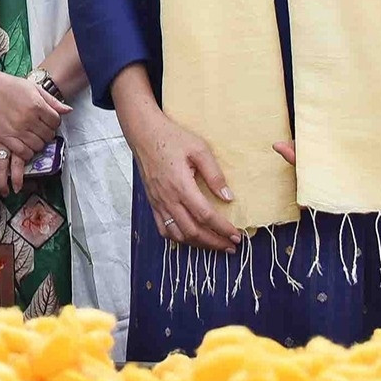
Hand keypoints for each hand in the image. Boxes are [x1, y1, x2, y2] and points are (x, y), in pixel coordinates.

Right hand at [0, 70, 69, 155]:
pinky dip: (28, 152)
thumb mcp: (34, 88)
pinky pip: (24, 153)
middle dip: (48, 133)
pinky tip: (26, 145)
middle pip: (48, 135)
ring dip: (39, 143)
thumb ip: (52, 101)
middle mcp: (28, 118)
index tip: (48, 121)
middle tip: (41, 129)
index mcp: (37, 105)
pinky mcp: (5, 137)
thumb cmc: (10, 86)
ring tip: (33, 136)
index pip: (56, 122)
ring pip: (38, 146)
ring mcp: (17, 129)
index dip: (55, 122)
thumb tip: (69, 110)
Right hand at [127, 106, 241, 251]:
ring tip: (214, 244)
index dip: (223, 229)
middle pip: (193, 231)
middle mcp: (168, 199)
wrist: (144, 134)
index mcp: (181, 186)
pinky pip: (164, 229)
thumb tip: (228, 197)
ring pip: (178, 235)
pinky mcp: (153, 203)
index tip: (236, 235)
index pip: (205, 216)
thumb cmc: (171, 138)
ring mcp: (159, 203)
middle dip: (214, 242)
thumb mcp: (199, 149)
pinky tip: (191, 238)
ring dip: (198, 244)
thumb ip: (215, 175)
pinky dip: (179, 238)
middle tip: (231, 246)